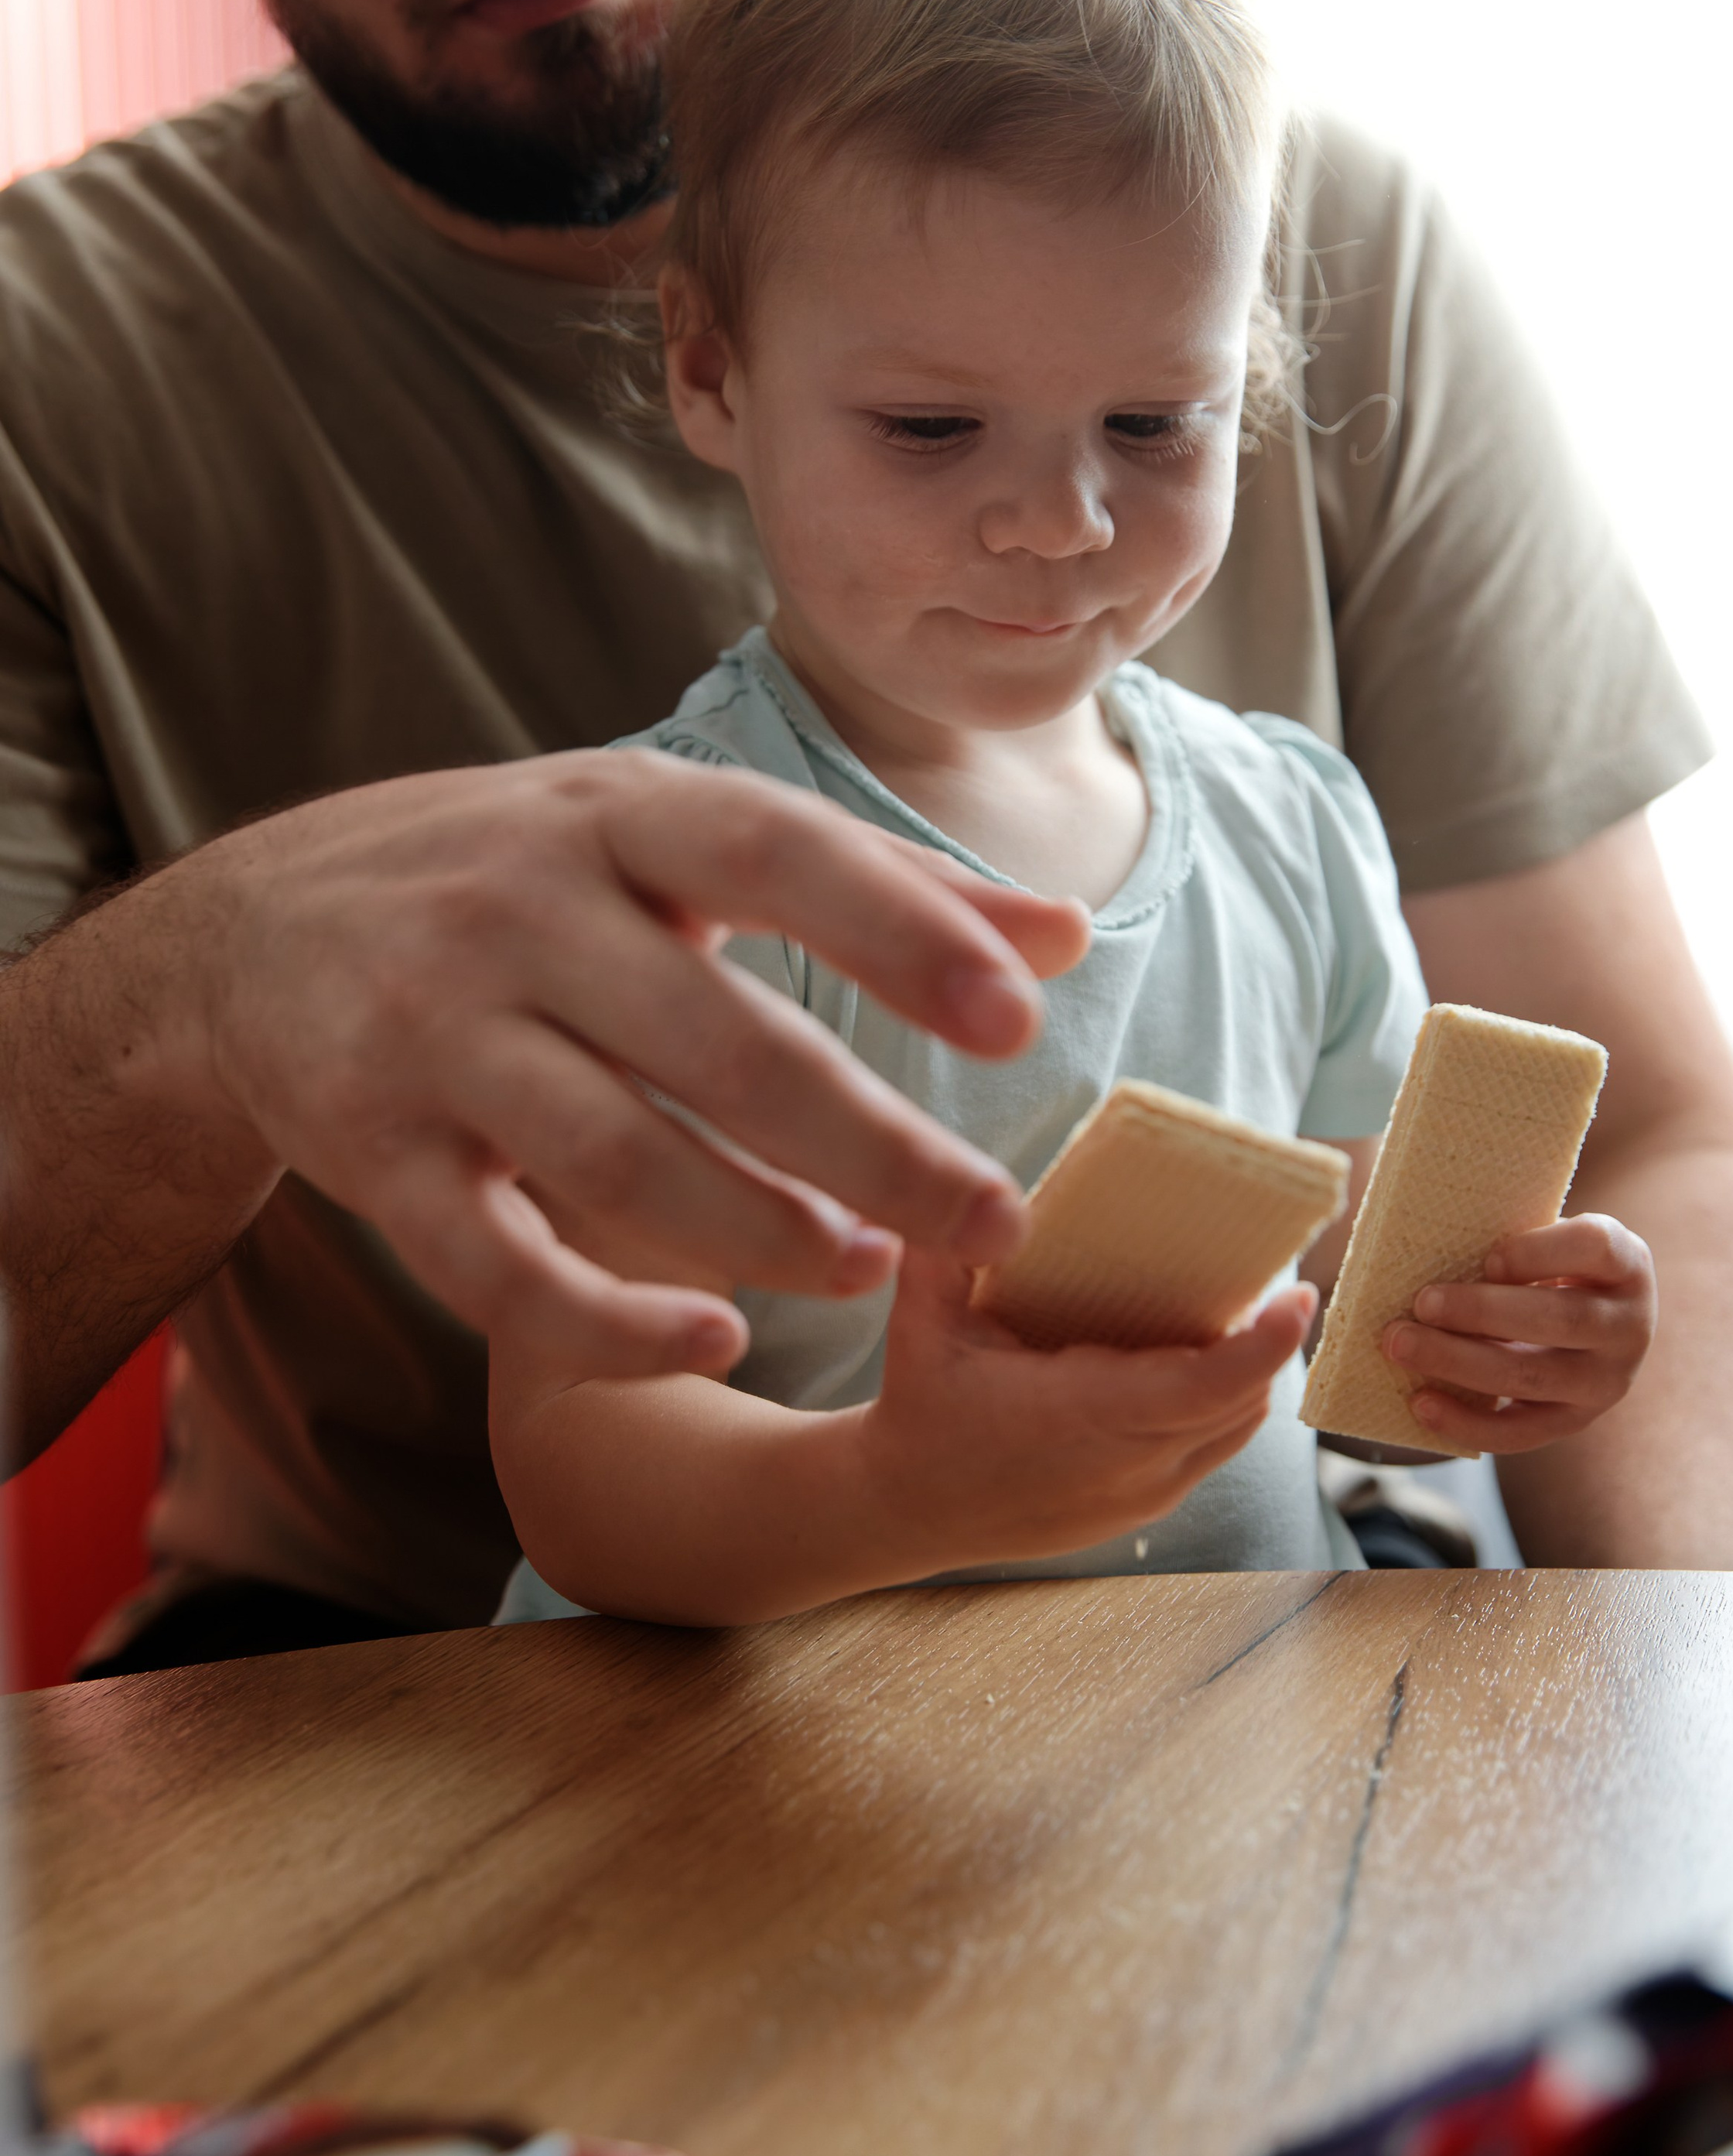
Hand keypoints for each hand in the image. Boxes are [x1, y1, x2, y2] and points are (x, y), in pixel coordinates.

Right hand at [174, 752, 1089, 1377]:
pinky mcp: (374, 1156)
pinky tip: (713, 1340)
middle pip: (716, 1041)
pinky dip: (607, 1321)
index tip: (1021, 1012)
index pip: (772, 853)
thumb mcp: (672, 836)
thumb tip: (1058, 936)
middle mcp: (515, 914)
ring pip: (617, 1159)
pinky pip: (496, 1265)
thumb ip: (870, 886)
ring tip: (871, 1271)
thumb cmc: (524, 876)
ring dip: (758, 1231)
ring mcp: (433, 1038)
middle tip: (996, 1221)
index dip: (897, 930)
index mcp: (612, 814)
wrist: (252, 932)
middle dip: (870, 1141)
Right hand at [857, 1249, 1312, 1566]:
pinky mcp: (1144, 1508)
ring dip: (1250, 1372)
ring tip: (1246, 1309)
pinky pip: (1213, 1449)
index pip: (1204, 1387)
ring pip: (1237, 1429)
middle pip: (1240, 1402)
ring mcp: (1142, 1495)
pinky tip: (1206, 1357)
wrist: (908, 1508)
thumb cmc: (923, 1405)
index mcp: (1080, 1416)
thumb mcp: (922, 1317)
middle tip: (1273, 1273)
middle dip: (1268, 1340)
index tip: (1297, 1296)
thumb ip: (948, 1245)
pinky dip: (1225, 1403)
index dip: (1264, 1345)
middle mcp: (1126, 1466)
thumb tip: (987, 1187)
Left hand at [1379, 1214, 1655, 1454]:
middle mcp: (1629, 1326)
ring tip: (1401, 1345)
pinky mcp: (1573, 1422)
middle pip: (1561, 1320)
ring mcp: (1606, 1382)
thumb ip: (1507, 1229)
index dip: (1540, 1252)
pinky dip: (1467, 1423)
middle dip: (1483, 1312)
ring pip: (1533, 1378)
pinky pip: (1520, 1432)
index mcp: (1626, 1264)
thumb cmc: (1550, 1262)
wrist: (1589, 1323)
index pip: (1595, 1248)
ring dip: (1459, 1363)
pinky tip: (1421, 1403)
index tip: (1488, 1257)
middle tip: (1421, 1302)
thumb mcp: (1548, 1236)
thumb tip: (1423, 1231)